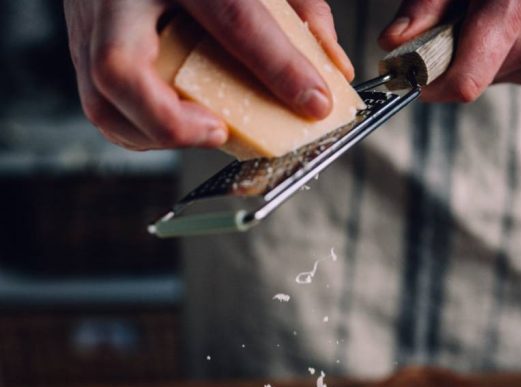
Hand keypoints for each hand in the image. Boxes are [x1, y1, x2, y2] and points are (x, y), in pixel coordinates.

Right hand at [64, 0, 353, 150]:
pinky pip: (103, 106)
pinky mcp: (83, 49)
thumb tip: (331, 66)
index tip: (313, 101)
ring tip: (205, 131)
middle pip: (119, 70)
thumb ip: (298, 10)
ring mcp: (89, 24)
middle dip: (171, 121)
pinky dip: (141, 128)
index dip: (276, 64)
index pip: (231, 15)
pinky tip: (180, 125)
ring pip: (103, 100)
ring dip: (155, 134)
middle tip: (220, 131)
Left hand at [379, 0, 520, 101]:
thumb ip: (427, 6)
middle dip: (453, 58)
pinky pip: (505, 71)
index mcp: (513, 11)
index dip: (432, 86)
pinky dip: (494, 53)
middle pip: (470, 79)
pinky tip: (505, 25)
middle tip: (454, 24)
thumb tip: (392, 43)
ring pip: (486, 77)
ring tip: (486, 17)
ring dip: (474, 55)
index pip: (464, 82)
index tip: (414, 75)